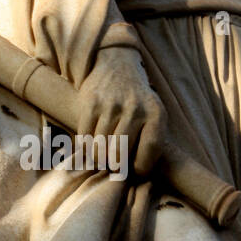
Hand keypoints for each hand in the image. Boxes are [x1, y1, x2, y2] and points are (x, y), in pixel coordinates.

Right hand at [78, 47, 166, 175]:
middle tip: (114, 168)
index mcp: (156, 114)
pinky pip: (85, 138)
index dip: (139, 170)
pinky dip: (86, 148)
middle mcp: (134, 109)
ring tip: (102, 160)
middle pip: (120, 156)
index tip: (135, 171)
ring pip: (100, 150)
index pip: (147, 155)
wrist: (116, 64)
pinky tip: (91, 148)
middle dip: (116, 168)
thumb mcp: (153, 113)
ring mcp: (111, 106)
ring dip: (99, 160)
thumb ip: (150, 141)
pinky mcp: (91, 103)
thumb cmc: (137, 99)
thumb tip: (137, 177)